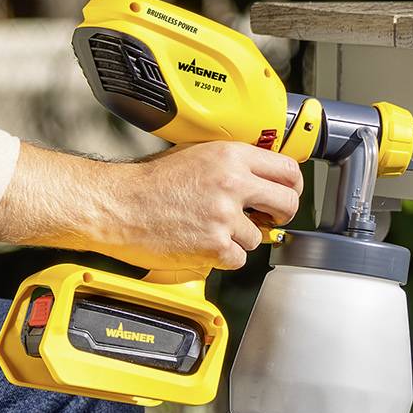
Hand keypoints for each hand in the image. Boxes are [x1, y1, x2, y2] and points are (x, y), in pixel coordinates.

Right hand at [100, 141, 301, 269]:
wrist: (119, 205)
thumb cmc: (150, 182)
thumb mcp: (196, 154)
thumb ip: (232, 162)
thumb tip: (262, 175)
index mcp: (231, 156)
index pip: (288, 170)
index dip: (292, 186)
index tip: (286, 194)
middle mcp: (232, 183)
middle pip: (287, 203)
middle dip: (280, 215)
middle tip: (267, 219)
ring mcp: (224, 216)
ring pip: (258, 237)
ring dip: (239, 238)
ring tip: (209, 229)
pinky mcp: (214, 245)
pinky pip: (237, 259)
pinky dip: (222, 257)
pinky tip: (201, 243)